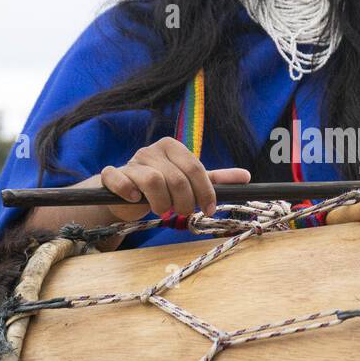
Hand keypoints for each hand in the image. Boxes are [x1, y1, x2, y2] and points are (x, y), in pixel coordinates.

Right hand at [100, 137, 250, 221]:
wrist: (127, 194)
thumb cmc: (162, 187)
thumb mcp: (190, 182)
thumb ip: (215, 179)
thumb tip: (246, 177)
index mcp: (172, 147)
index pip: (194, 168)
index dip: (205, 192)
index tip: (209, 210)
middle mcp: (151, 150)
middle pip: (176, 178)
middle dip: (185, 202)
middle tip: (183, 213)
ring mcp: (131, 161)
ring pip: (152, 181)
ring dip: (162, 204)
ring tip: (163, 211)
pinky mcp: (113, 174)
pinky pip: (120, 180)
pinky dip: (129, 193)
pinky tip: (136, 201)